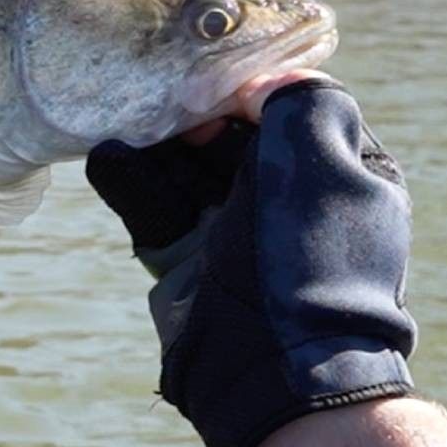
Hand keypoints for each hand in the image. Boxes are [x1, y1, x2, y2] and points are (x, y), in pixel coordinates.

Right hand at [86, 78, 415, 446]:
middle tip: (158, 93)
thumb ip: (301, 105)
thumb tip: (263, 83)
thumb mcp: (320, 166)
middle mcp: (286, 203)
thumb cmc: (306, 261)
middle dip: (192, 113)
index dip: (250, 89)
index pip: (291, 112)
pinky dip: (130, 182)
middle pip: (231, 137)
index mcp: (339, 178)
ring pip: (184, 169)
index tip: (212, 76)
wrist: (268, 370)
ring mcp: (233, 234)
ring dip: (153, 144)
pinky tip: (107, 156)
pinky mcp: (184, 260)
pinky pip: (153, 209)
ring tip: (120, 119)